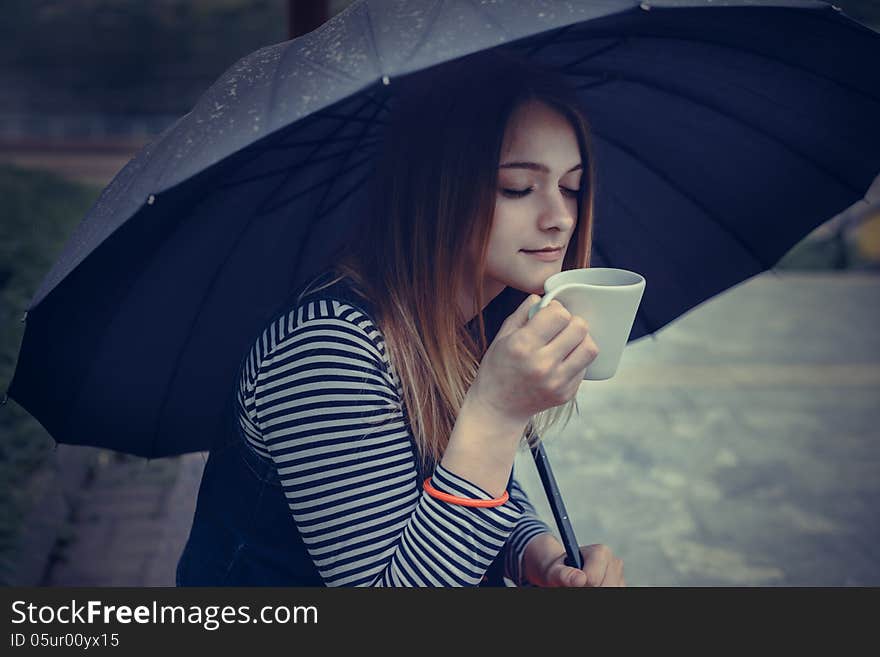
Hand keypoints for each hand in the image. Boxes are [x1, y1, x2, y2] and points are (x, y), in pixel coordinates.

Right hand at [467, 294, 598, 424]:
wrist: (498, 409)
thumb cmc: (497, 369)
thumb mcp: (501, 337)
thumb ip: (523, 313)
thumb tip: (544, 299)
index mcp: (523, 346)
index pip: (559, 314)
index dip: (555, 310)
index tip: (548, 316)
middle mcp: (542, 364)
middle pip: (579, 328)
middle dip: (570, 323)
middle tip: (559, 329)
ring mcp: (557, 382)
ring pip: (589, 348)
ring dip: (580, 341)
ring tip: (566, 343)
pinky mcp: (566, 394)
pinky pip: (584, 367)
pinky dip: (576, 360)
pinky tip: (561, 362)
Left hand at [527, 538, 625, 586]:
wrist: (563, 574)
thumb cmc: (559, 571)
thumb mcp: (555, 571)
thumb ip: (564, 574)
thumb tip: (579, 579)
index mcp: (601, 552)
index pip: (592, 579)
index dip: (579, 585)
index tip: (572, 583)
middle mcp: (614, 563)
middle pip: (604, 587)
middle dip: (588, 590)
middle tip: (576, 585)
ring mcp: (619, 576)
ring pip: (611, 591)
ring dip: (594, 592)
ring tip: (583, 585)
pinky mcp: (620, 586)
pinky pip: (614, 595)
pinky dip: (599, 593)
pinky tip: (591, 588)